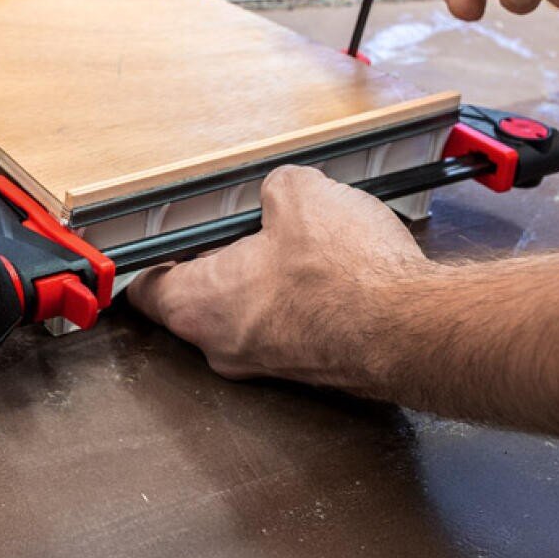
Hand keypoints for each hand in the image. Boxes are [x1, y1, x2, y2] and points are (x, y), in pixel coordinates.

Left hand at [125, 165, 428, 391]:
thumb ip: (272, 189)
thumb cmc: (346, 275)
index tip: (162, 236)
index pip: (146, 289)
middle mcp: (223, 347)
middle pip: (199, 297)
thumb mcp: (299, 194)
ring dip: (265, 278)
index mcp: (198, 305)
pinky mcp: (308, 368)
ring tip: (298, 241)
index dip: (153, 256)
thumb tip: (280, 193)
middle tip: (246, 224)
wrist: (412, 330)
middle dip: (221, 258)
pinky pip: (286, 325)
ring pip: (246, 312)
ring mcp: (265, 364)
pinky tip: (329, 269)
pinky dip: (299, 299)